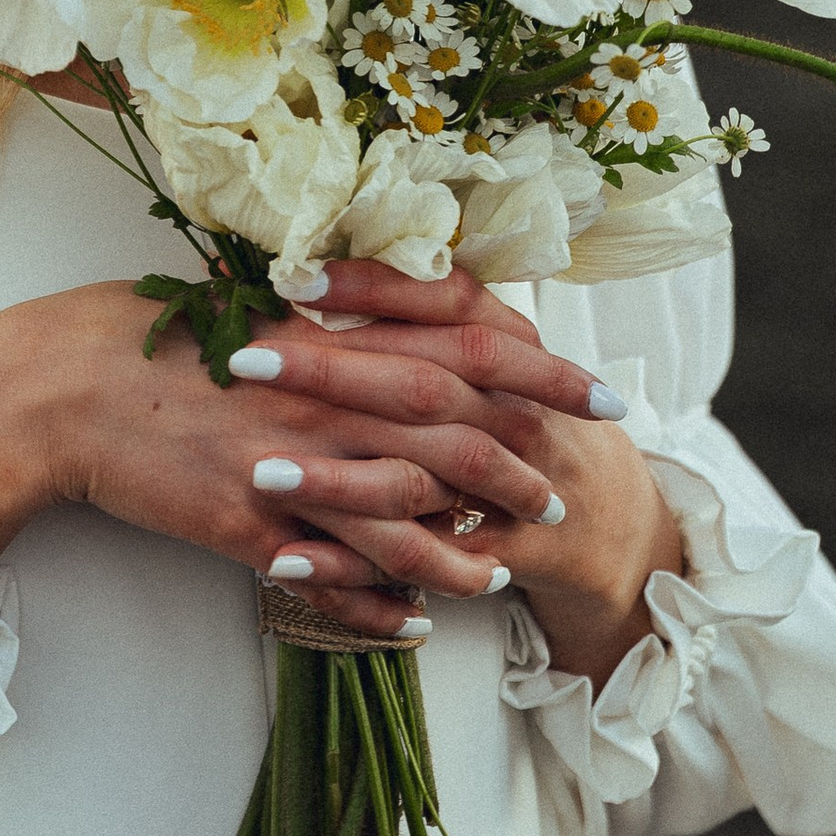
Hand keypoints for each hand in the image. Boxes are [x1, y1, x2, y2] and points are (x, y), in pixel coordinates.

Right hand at [0, 272, 614, 646]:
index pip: (467, 346)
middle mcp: (323, 397)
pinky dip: (376, 604)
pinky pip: (329, 575)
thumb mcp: (249, 308)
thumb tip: (393, 320)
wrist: (59, 389)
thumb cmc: (148, 335)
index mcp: (332, 334)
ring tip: (501, 573)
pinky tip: (412, 624)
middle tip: (573, 494)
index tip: (602, 392)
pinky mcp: (245, 526)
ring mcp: (286, 466)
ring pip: (402, 516)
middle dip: (524, 467)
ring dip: (461, 549)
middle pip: (454, 434)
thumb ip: (330, 320)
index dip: (544, 373)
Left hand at [228, 261, 687, 681]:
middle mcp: (513, 409)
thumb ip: (417, 316)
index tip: (291, 277)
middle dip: (329, 373)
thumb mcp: (487, 353)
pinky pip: (414, 563)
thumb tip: (308, 269)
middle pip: (422, 385)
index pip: (442, 300)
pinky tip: (284, 560)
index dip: (370, 287)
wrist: (593, 514)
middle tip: (242, 361)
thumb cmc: (511, 415)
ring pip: (422, 478)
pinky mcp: (491, 553)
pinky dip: (350, 566)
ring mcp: (510, 484)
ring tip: (259, 472)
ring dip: (337, 479)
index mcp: (509, 346)